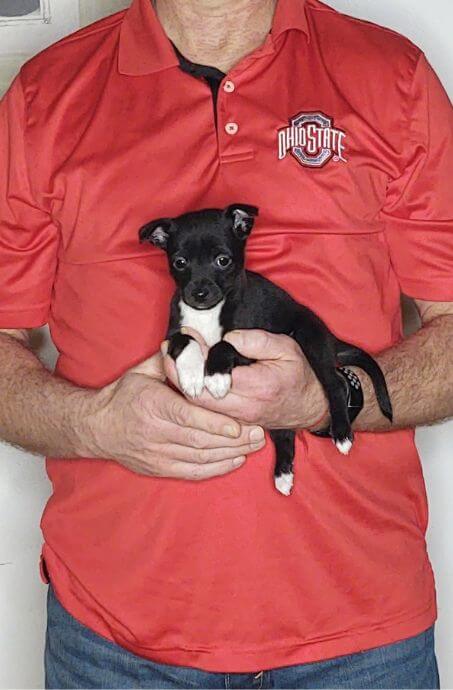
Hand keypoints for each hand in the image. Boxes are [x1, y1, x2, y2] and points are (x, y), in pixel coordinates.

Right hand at [80, 351, 265, 479]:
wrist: (96, 427)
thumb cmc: (124, 396)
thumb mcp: (142, 371)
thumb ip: (172, 360)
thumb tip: (194, 340)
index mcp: (152, 404)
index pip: (187, 416)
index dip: (214, 423)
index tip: (237, 424)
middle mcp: (154, 432)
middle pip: (199, 440)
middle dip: (232, 439)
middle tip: (259, 432)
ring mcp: (156, 454)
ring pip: (199, 458)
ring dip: (229, 453)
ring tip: (254, 445)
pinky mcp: (159, 468)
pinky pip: (192, 472)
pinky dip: (216, 468)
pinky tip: (235, 460)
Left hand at [164, 329, 328, 429]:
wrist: (310, 407)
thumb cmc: (297, 374)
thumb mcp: (285, 348)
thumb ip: (256, 340)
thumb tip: (228, 337)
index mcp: (257, 387)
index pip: (211, 377)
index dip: (193, 358)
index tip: (184, 338)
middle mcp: (244, 408)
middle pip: (196, 395)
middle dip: (177, 371)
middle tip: (169, 349)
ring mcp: (237, 420)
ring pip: (197, 407)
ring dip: (181, 384)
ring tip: (171, 359)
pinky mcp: (233, 424)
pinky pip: (205, 413)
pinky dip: (191, 395)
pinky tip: (185, 377)